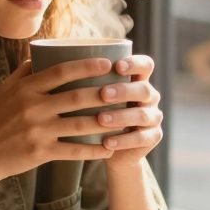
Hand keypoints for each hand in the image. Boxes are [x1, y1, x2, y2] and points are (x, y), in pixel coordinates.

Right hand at [0, 57, 118, 186]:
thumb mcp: (6, 90)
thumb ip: (26, 72)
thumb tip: (44, 52)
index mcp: (25, 88)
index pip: (60, 71)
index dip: (86, 66)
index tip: (107, 63)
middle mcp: (31, 107)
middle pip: (76, 97)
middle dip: (104, 92)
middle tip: (125, 89)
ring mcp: (36, 131)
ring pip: (79, 124)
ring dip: (105, 122)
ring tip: (125, 118)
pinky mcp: (39, 152)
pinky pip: (73, 150)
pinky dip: (93, 150)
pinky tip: (109, 148)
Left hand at [95, 54, 162, 169]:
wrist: (105, 146)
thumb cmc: (94, 112)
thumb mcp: (91, 96)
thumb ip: (85, 82)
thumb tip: (56, 65)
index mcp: (138, 80)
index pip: (145, 65)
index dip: (134, 63)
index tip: (116, 66)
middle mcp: (149, 96)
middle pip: (143, 89)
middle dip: (123, 91)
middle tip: (103, 94)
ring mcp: (153, 117)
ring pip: (142, 115)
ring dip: (121, 117)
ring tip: (101, 119)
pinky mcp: (153, 137)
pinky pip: (141, 139)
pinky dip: (122, 141)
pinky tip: (106, 142)